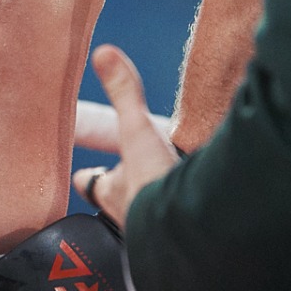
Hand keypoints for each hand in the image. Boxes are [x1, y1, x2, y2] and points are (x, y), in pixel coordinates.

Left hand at [71, 44, 180, 231]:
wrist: (194, 234)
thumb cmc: (155, 186)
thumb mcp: (138, 130)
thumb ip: (124, 93)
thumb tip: (103, 52)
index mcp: (114, 191)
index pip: (91, 184)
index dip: (88, 177)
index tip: (84, 173)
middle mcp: (131, 217)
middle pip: (124, 200)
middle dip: (132, 188)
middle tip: (139, 175)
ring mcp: (158, 232)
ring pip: (153, 215)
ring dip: (161, 202)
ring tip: (173, 188)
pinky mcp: (186, 239)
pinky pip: (185, 224)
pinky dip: (192, 213)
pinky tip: (205, 205)